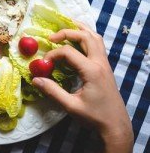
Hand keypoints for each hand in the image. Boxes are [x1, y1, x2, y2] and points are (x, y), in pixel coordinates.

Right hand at [31, 23, 132, 152]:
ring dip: (80, 30)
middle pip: (85, 36)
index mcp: (92, 71)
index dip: (53, 55)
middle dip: (67, 32)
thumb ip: (52, 91)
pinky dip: (87, 37)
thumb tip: (35, 79)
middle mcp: (100, 63)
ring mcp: (105, 64)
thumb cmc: (94, 117)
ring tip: (66, 27)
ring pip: (95, 37)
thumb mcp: (70, 106)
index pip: (68, 52)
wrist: (115, 125)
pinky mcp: (105, 68)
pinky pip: (98, 45)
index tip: (43, 64)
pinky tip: (77, 41)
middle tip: (51, 37)